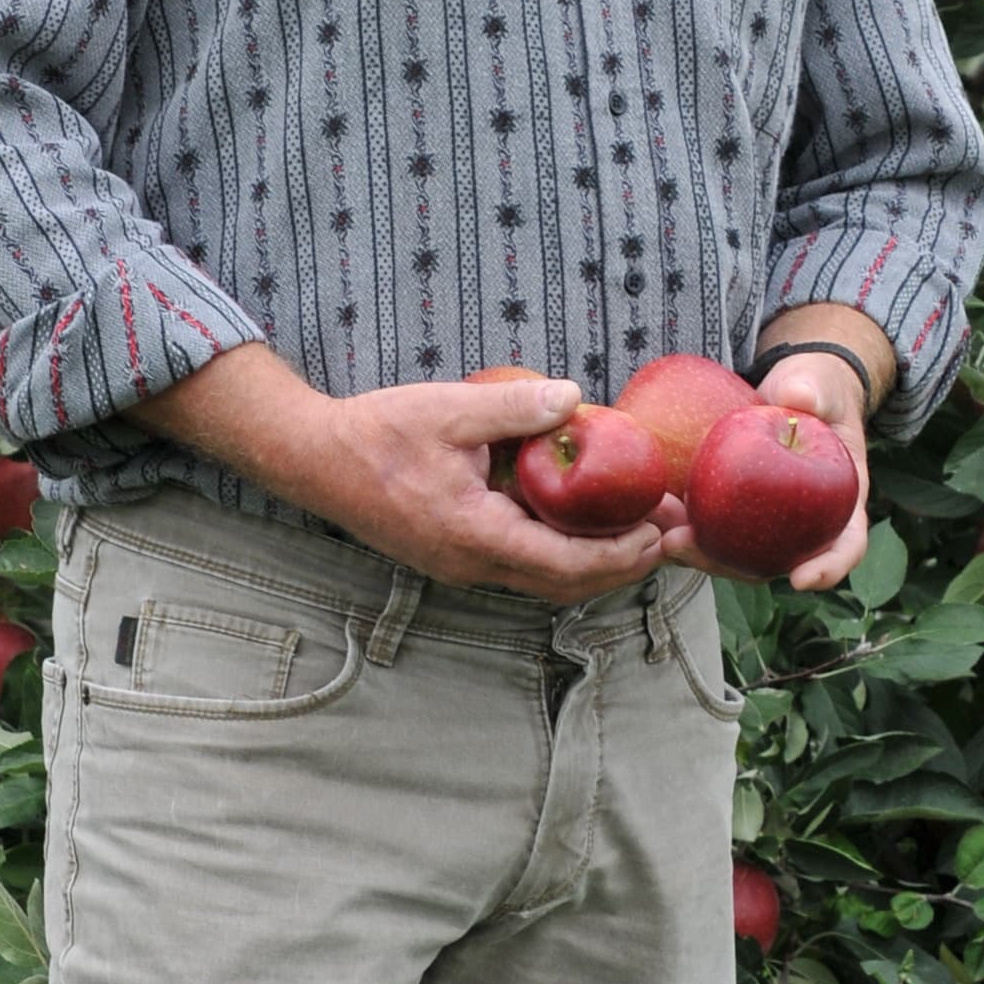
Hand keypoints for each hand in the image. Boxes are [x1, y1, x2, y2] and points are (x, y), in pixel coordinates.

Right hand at [146, 350, 667, 597]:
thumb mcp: (451, 408)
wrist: (311, 459)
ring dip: (596, 563)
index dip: (622, 554)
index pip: (567, 563)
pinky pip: (522, 566)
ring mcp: (460, 566)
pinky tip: (583, 523)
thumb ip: (517, 407)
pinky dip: (563, 553)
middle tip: (673, 540)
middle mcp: (471, 564)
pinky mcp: (452, 556)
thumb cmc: (376, 432)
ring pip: (544, 580)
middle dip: (625, 565)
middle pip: (565, 584)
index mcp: (475, 535)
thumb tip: (576, 399)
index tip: (661, 533)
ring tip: (642, 535)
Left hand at [655, 344, 871, 595]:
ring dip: (695, 552)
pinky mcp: (733, 513)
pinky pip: (708, 528)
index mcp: (840, 503)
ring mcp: (765, 525)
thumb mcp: (819, 383)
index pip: (846, 546)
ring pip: (733, 555)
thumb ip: (813, 389)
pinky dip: (681, 525)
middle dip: (726, 566)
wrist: (787, 392)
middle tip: (685, 546)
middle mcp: (803, 527)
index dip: (828, 568)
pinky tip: (652, 510)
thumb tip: (799, 396)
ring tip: (659, 533)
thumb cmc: (814, 390)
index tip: (800, 580)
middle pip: (773, 564)